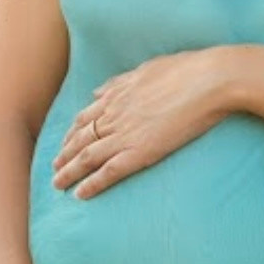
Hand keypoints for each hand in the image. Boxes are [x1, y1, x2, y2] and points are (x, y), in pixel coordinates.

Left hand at [52, 49, 227, 197]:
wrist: (209, 79)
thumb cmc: (187, 70)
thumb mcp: (146, 68)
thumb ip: (120, 81)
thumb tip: (98, 90)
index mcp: (117, 94)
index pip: (86, 117)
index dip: (72, 133)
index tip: (65, 143)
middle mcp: (115, 114)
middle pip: (80, 139)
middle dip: (64, 155)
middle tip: (54, 168)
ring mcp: (125, 133)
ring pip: (87, 157)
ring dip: (69, 172)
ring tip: (58, 185)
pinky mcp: (140, 151)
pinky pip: (108, 172)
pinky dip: (92, 184)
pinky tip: (80, 195)